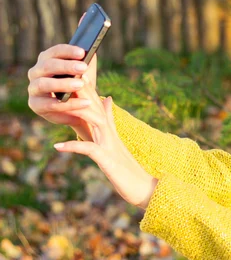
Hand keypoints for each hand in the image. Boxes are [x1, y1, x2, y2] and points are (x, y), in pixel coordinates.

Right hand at [27, 14, 98, 138]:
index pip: (54, 52)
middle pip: (47, 66)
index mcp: (47, 59)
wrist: (79, 108)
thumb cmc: (80, 83)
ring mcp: (34, 89)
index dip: (67, 51)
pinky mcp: (36, 106)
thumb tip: (88, 14)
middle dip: (66, 66)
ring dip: (64, 84)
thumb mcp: (86, 64)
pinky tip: (86, 103)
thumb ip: (86, 45)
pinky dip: (69, 104)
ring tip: (82, 84)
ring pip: (45, 84)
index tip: (82, 52)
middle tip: (83, 67)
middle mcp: (36, 72)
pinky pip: (51, 105)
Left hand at [53, 78, 157, 209]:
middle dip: (81, 90)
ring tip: (60, 103)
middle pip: (95, 107)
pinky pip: (89, 151)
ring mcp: (109, 146)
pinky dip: (73, 148)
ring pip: (94, 122)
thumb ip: (110, 119)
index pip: (96, 103)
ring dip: (78, 112)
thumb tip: (107, 98)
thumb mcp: (116, 140)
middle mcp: (110, 134)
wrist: (144, 188)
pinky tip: (57, 146)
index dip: (86, 87)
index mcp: (109, 129)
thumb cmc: (127, 168)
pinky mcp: (107, 160)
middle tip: (69, 73)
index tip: (75, 72)